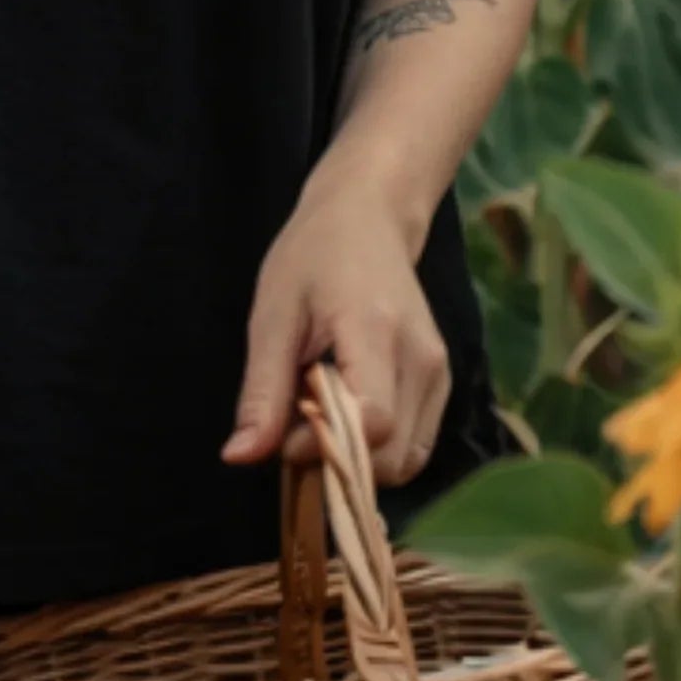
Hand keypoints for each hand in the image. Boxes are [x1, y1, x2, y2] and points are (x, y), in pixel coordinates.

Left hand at [222, 178, 451, 485]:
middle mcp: (422, 359)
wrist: (369, 219)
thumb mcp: (272, 316)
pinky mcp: (442, 383)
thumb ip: (262, 391)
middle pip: (391, 455)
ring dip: (360, 461)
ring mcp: (440, 373)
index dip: (325, 447)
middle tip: (299, 425)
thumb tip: (238, 457)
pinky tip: (348, 416)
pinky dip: (379, 451)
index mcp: (377, 332)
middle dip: (340, 462)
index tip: (285, 433)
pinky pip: (415, 446)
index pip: (372, 423)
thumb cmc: (312, 257)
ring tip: (324, 417)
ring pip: (406, 460)